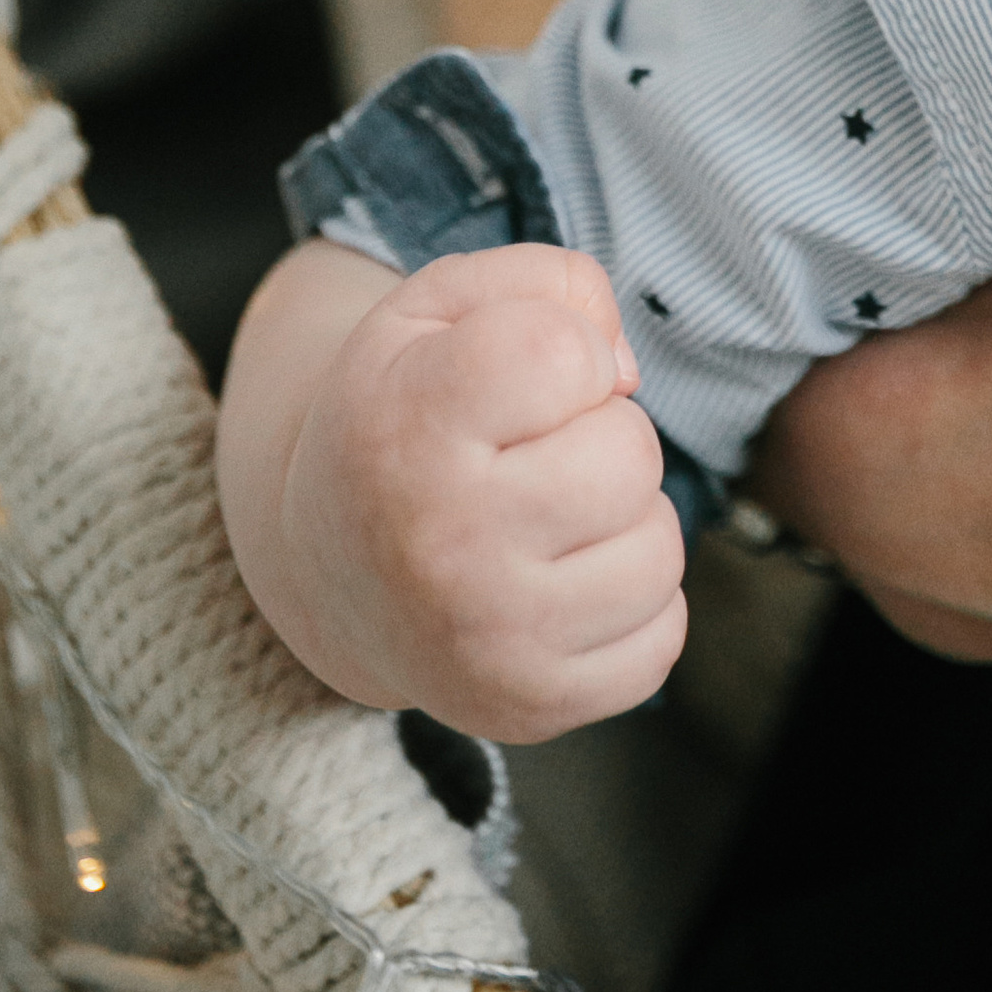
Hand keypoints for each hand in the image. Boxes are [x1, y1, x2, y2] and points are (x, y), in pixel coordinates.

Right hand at [270, 245, 687, 739]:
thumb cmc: (406, 413)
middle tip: (531, 455)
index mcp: (407, 431)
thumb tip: (624, 374)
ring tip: (549, 517)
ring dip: (625, 520)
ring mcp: (488, 642)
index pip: (564, 354)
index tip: (514, 378)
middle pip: (631, 455)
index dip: (565, 349)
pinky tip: (564, 583)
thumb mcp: (441, 307)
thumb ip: (549, 283)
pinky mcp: (528, 708)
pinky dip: (633, 604)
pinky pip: (662, 639)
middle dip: (602, 436)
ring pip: (660, 550)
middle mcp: (442, 546)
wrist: (328, 568)